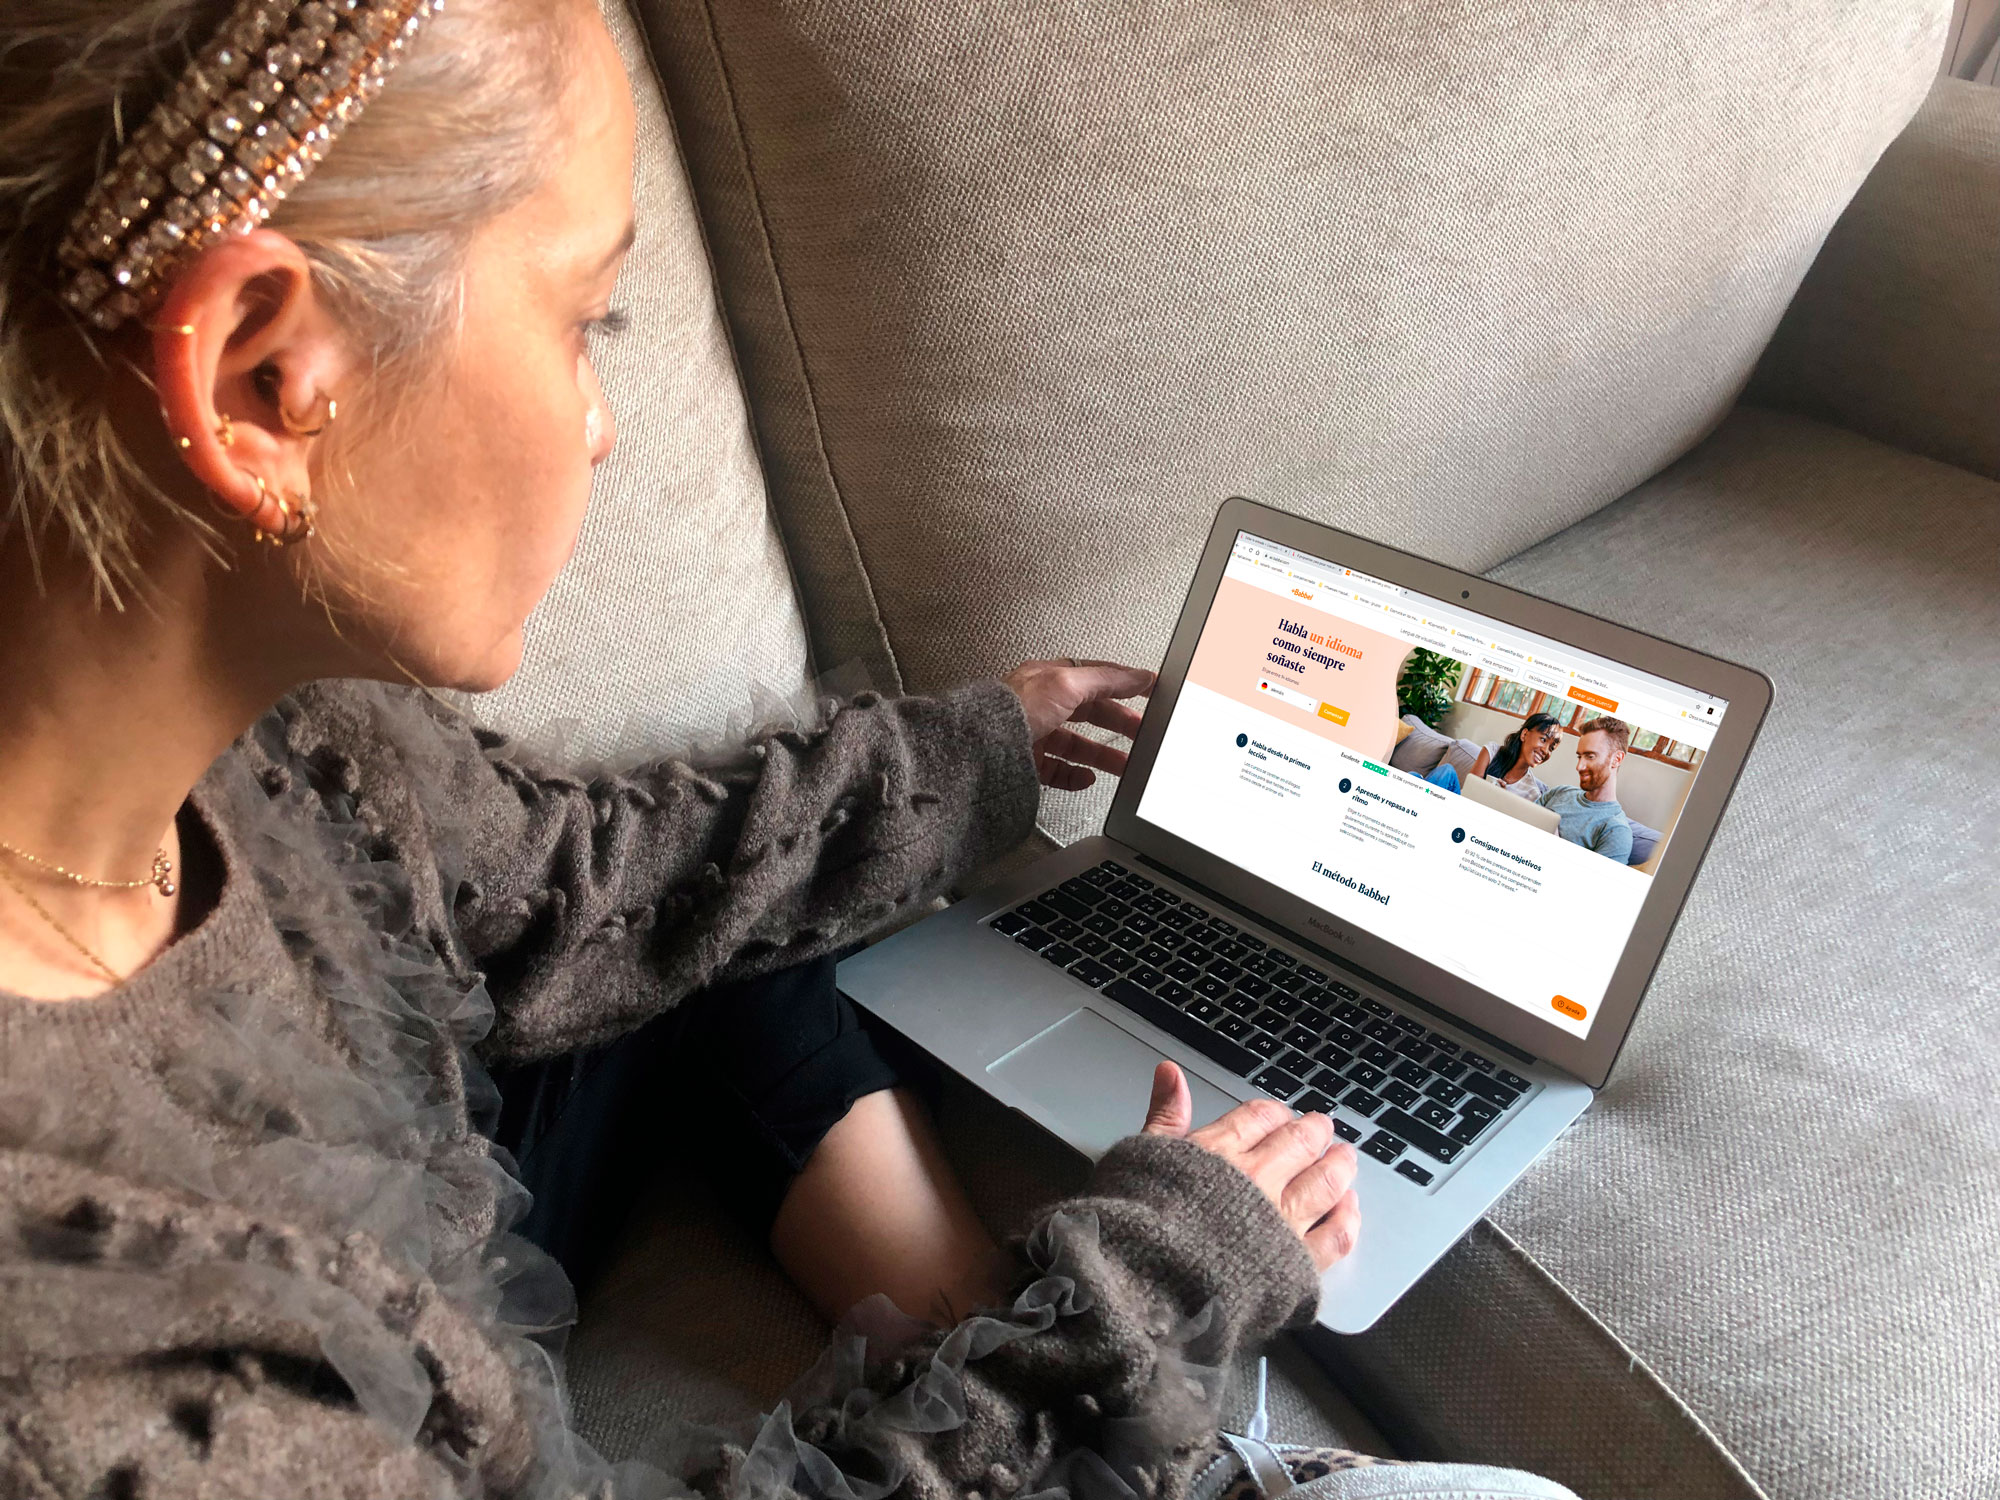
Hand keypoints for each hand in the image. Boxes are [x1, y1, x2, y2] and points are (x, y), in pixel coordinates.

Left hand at [1001, 659, 1155, 789]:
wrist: (976, 748)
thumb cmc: (1014, 709)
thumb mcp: (1066, 684)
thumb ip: (1105, 680)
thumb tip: (1136, 675)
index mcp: (1050, 678)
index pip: (1096, 677)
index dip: (1125, 683)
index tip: (1152, 691)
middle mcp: (1041, 704)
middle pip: (1089, 713)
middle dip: (1119, 723)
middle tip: (1144, 735)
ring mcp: (1033, 735)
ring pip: (1075, 745)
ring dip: (1103, 755)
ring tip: (1126, 766)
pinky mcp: (1025, 763)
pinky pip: (1056, 771)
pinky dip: (1074, 776)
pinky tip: (1087, 778)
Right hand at [1142, 1060, 1359, 1270]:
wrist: (1146, 1291)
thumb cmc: (1137, 1228)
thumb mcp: (1142, 1159)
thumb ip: (1164, 1114)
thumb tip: (1170, 1071)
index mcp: (1220, 1152)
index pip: (1259, 1117)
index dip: (1274, 1114)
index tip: (1280, 1116)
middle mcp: (1257, 1181)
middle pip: (1299, 1143)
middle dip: (1314, 1132)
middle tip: (1322, 1128)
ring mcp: (1281, 1222)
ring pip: (1326, 1182)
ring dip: (1339, 1166)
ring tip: (1345, 1158)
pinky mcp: (1297, 1264)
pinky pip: (1336, 1235)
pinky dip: (1347, 1217)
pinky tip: (1349, 1208)